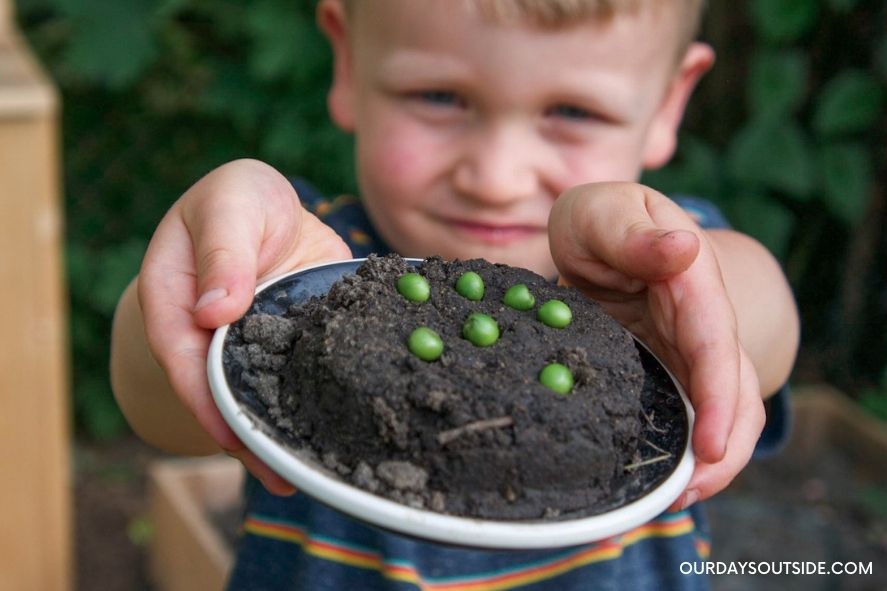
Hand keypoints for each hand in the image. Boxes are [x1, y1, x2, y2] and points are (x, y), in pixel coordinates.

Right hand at [138, 159, 351, 493]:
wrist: (277, 209)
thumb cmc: (242, 199)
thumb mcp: (231, 203)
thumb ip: (223, 250)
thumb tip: (214, 313)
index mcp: (175, 297)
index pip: (180, 353)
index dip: (201, 394)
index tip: (228, 432)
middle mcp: (208, 332)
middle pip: (217, 389)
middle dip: (243, 433)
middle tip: (277, 473)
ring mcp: (249, 344)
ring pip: (256, 393)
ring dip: (277, 432)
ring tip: (303, 474)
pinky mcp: (288, 347)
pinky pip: (292, 381)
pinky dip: (306, 406)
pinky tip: (329, 434)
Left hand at [548, 182, 765, 507]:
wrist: (612, 235)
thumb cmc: (603, 222)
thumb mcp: (602, 213)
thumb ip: (633, 234)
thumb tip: (682, 249)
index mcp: (691, 280)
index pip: (714, 340)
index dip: (717, 395)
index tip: (707, 445)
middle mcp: (703, 321)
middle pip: (732, 390)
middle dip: (720, 449)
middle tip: (684, 495)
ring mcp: (691, 350)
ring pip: (724, 412)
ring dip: (710, 461)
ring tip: (671, 501)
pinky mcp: (673, 371)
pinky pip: (692, 414)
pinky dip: (683, 450)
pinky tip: (659, 481)